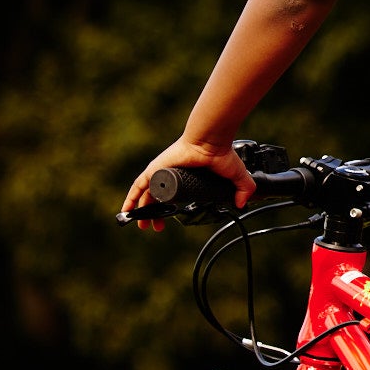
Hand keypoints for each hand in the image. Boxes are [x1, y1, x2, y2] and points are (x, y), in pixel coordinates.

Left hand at [121, 137, 255, 230]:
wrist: (210, 142)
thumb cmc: (221, 154)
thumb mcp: (235, 176)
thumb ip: (242, 189)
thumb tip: (242, 204)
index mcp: (185, 177)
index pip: (173, 196)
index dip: (169, 209)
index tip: (169, 219)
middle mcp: (170, 175)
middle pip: (157, 198)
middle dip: (154, 214)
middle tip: (156, 227)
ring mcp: (161, 172)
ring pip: (146, 195)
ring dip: (142, 210)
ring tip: (143, 225)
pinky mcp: (155, 170)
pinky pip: (139, 186)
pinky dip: (132, 198)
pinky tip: (127, 210)